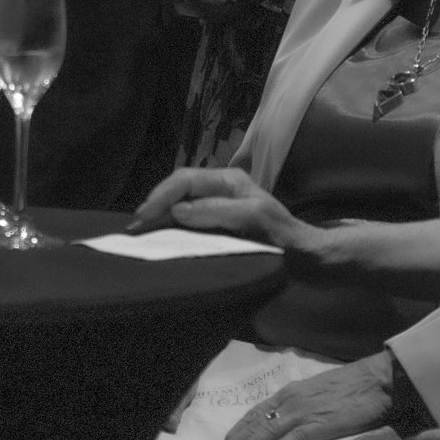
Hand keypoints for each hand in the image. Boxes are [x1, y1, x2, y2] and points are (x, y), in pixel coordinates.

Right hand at [130, 167, 304, 248]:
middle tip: (134, 230)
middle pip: (177, 189)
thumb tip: (178, 210)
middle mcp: (220, 189)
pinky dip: (170, 229)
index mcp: (229, 181)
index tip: (144, 217)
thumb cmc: (285, 237)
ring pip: (178, 205)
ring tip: (140, 235)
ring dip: (159, 218)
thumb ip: (218, 211)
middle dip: (154, 205)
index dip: (161, 196)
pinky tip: (160, 240)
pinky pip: (187, 221)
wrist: (306, 259)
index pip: (185, 180)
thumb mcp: (255, 218)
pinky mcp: (216, 225)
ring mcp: (217, 206)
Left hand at [214, 354, 393, 439]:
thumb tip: (290, 428)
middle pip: (250, 427)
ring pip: (262, 436)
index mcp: (288, 394)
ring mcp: (301, 413)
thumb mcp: (319, 394)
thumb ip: (302, 409)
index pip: (252, 416)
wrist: (380, 379)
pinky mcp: (317, 425)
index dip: (234, 435)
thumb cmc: (354, 388)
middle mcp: (288, 402)